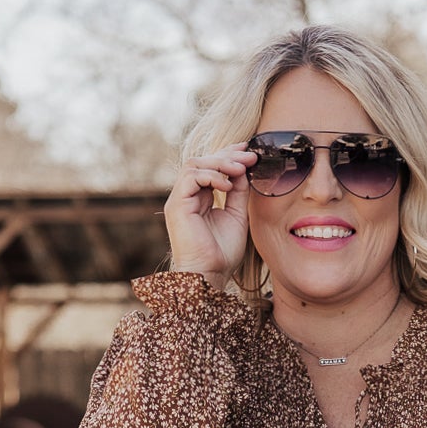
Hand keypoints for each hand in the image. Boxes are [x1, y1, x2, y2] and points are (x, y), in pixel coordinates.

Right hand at [163, 145, 256, 291]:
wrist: (210, 275)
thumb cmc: (222, 254)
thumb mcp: (236, 216)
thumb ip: (238, 193)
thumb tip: (244, 169)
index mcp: (199, 199)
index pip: (211, 168)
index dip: (228, 156)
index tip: (249, 152)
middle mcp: (187, 196)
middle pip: (202, 161)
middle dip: (227, 155)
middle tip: (249, 156)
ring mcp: (179, 200)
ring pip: (195, 164)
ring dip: (220, 163)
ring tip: (240, 169)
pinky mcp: (176, 205)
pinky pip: (191, 177)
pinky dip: (210, 177)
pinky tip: (227, 186)